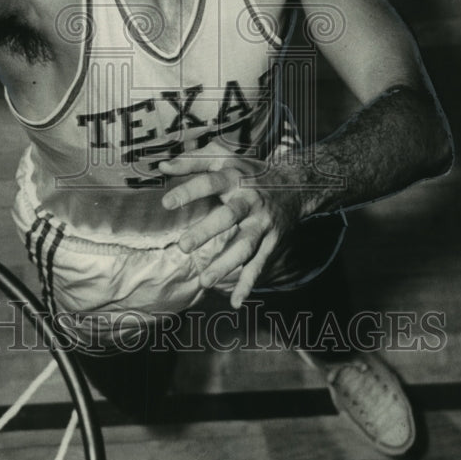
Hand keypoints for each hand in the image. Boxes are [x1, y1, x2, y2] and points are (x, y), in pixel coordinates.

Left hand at [159, 149, 301, 308]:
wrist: (298, 184)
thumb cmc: (250, 171)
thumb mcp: (224, 157)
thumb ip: (192, 161)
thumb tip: (162, 168)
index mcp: (235, 178)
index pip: (210, 182)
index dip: (188, 191)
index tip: (166, 203)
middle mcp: (250, 201)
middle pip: (229, 216)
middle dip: (207, 231)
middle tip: (183, 246)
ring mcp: (262, 224)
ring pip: (245, 246)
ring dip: (225, 264)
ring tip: (203, 281)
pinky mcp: (272, 242)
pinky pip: (259, 264)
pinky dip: (248, 284)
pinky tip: (235, 302)